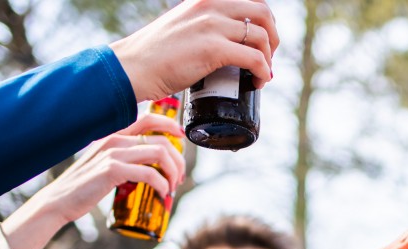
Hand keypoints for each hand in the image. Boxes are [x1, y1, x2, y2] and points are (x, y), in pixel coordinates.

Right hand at [35, 113, 185, 224]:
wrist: (59, 201)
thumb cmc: (84, 187)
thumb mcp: (104, 165)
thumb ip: (124, 160)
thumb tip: (149, 168)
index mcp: (113, 135)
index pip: (148, 119)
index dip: (170, 125)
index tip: (182, 139)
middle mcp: (114, 139)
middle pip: (162, 140)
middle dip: (178, 160)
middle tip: (179, 178)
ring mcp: (113, 153)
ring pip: (160, 153)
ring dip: (173, 172)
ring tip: (172, 187)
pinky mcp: (112, 170)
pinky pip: (150, 174)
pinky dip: (162, 185)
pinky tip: (162, 194)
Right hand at [111, 0, 279, 101]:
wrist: (134, 67)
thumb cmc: (156, 54)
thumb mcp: (185, 24)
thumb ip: (206, 23)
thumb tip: (229, 39)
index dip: (264, 20)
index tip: (262, 41)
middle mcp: (211, 5)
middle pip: (263, 12)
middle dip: (273, 37)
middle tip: (267, 58)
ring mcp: (212, 24)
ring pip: (262, 36)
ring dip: (269, 59)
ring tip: (261, 74)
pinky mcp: (213, 48)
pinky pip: (255, 58)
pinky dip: (263, 72)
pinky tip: (258, 82)